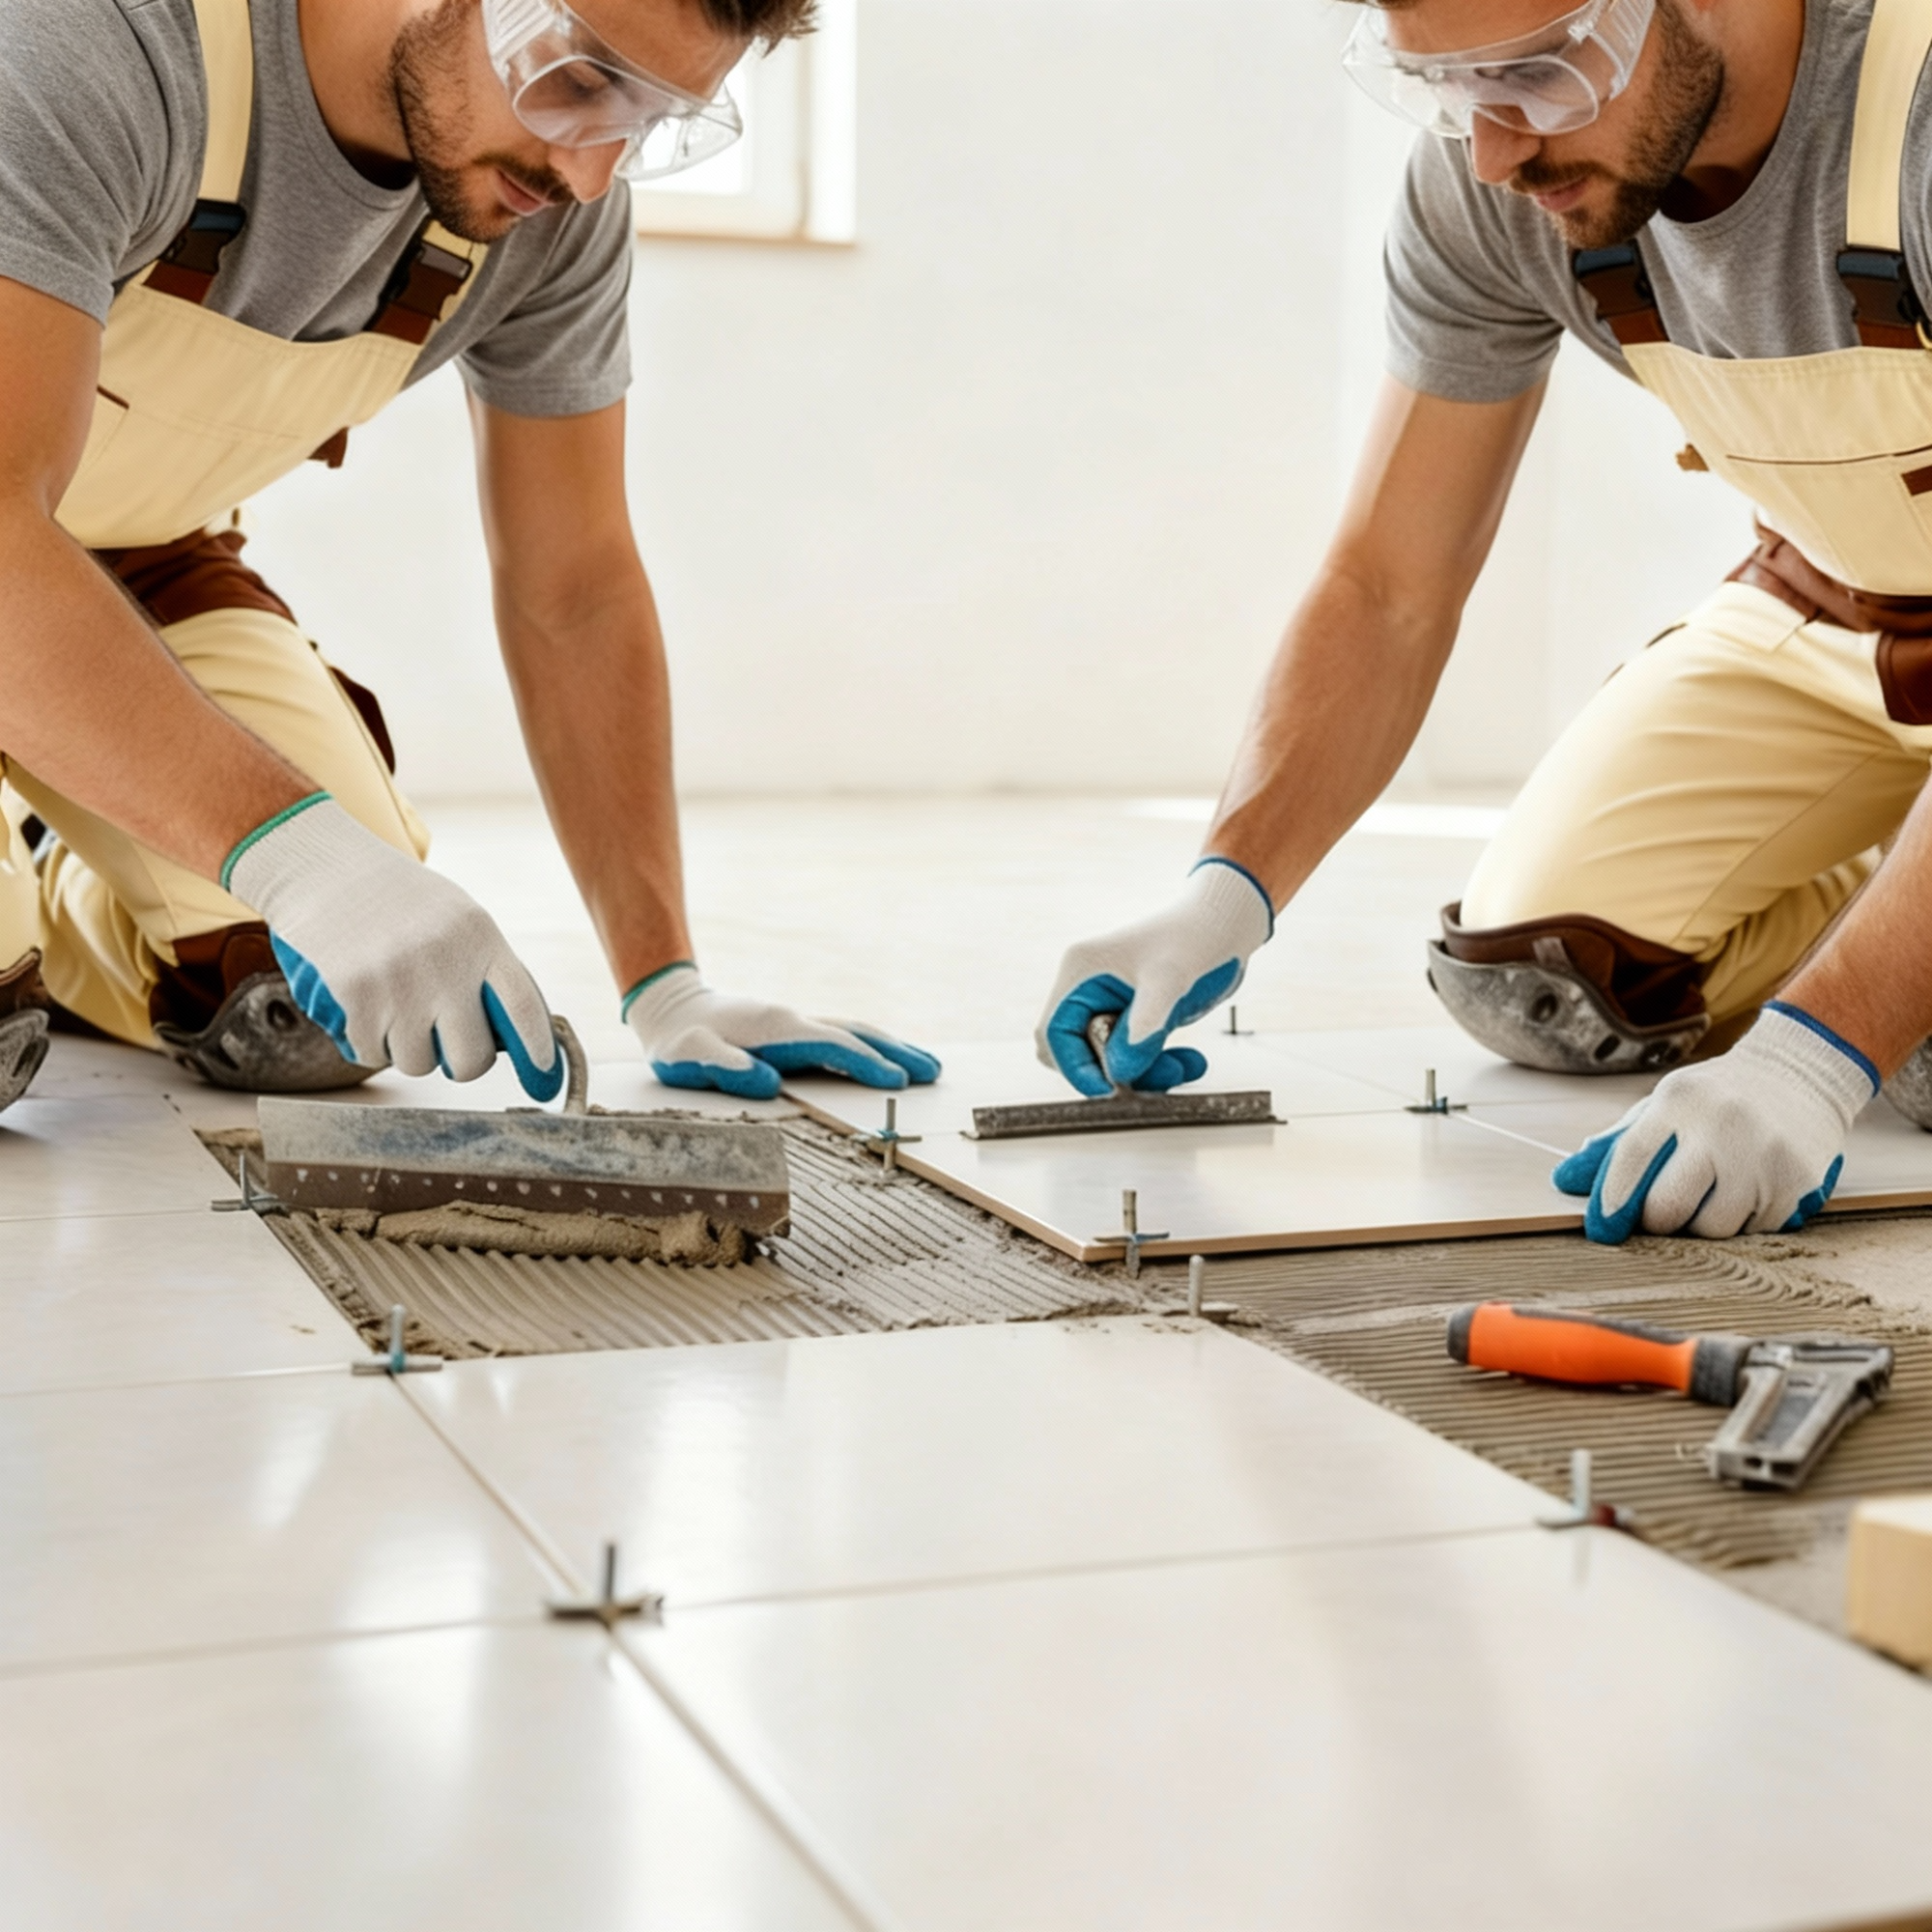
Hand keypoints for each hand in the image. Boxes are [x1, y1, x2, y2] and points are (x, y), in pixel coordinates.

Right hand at [225, 795, 561, 1098]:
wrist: (327, 870)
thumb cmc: (402, 903)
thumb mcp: (459, 920)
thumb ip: (485, 970)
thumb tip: (513, 1041)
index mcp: (481, 938)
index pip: (523, 1008)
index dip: (539, 1052)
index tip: (545, 1078)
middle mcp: (445, 962)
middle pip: (470, 1059)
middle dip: (460, 1063)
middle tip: (446, 1044)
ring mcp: (399, 981)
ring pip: (418, 1063)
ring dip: (408, 1051)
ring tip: (398, 1009)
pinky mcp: (355, 995)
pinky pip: (372, 1054)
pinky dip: (369, 1044)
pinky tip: (366, 1008)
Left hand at [626, 964, 941, 1101]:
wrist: (672, 1007)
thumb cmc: (680, 1041)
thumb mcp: (690, 1058)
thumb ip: (727, 1070)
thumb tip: (769, 1083)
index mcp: (776, 1030)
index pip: (833, 1047)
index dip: (867, 1064)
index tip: (898, 1080)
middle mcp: (794, 1021)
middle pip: (858, 1034)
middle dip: (897, 1053)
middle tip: (934, 1072)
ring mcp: (797, 1022)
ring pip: (855, 1031)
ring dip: (893, 1047)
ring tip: (927, 1064)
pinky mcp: (795, 1030)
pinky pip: (844, 1035)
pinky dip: (872, 1044)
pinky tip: (885, 1056)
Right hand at [1036, 859, 1273, 1097]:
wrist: (1228, 923)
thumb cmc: (1197, 938)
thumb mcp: (1170, 982)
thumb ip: (1142, 1028)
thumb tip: (1118, 1073)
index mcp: (1081, 972)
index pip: (1055, 1034)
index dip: (1077, 1068)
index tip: (1112, 1089)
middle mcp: (1088, 988)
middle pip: (1078, 1051)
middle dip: (1115, 1072)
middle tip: (1159, 1076)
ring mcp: (1110, 1002)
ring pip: (1109, 1058)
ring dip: (1145, 1071)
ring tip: (1186, 1067)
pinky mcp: (1134, 1015)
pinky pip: (1133, 1054)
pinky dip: (1158, 1063)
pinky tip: (1191, 1061)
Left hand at [1552, 1001, 1878, 1242]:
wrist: (1800, 1071)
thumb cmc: (1716, 1097)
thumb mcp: (1665, 1105)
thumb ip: (1618, 1143)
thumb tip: (1566, 1181)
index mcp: (1679, 1101)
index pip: (1632, 1158)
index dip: (1611, 1199)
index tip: (1602, 1229)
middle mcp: (1722, 1126)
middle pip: (1669, 1206)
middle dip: (1656, 1219)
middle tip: (1662, 1211)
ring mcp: (1763, 1154)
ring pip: (1712, 1227)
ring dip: (1702, 1223)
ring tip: (1711, 1193)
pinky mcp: (1797, 1179)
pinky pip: (1755, 1230)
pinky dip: (1743, 1222)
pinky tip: (1748, 1190)